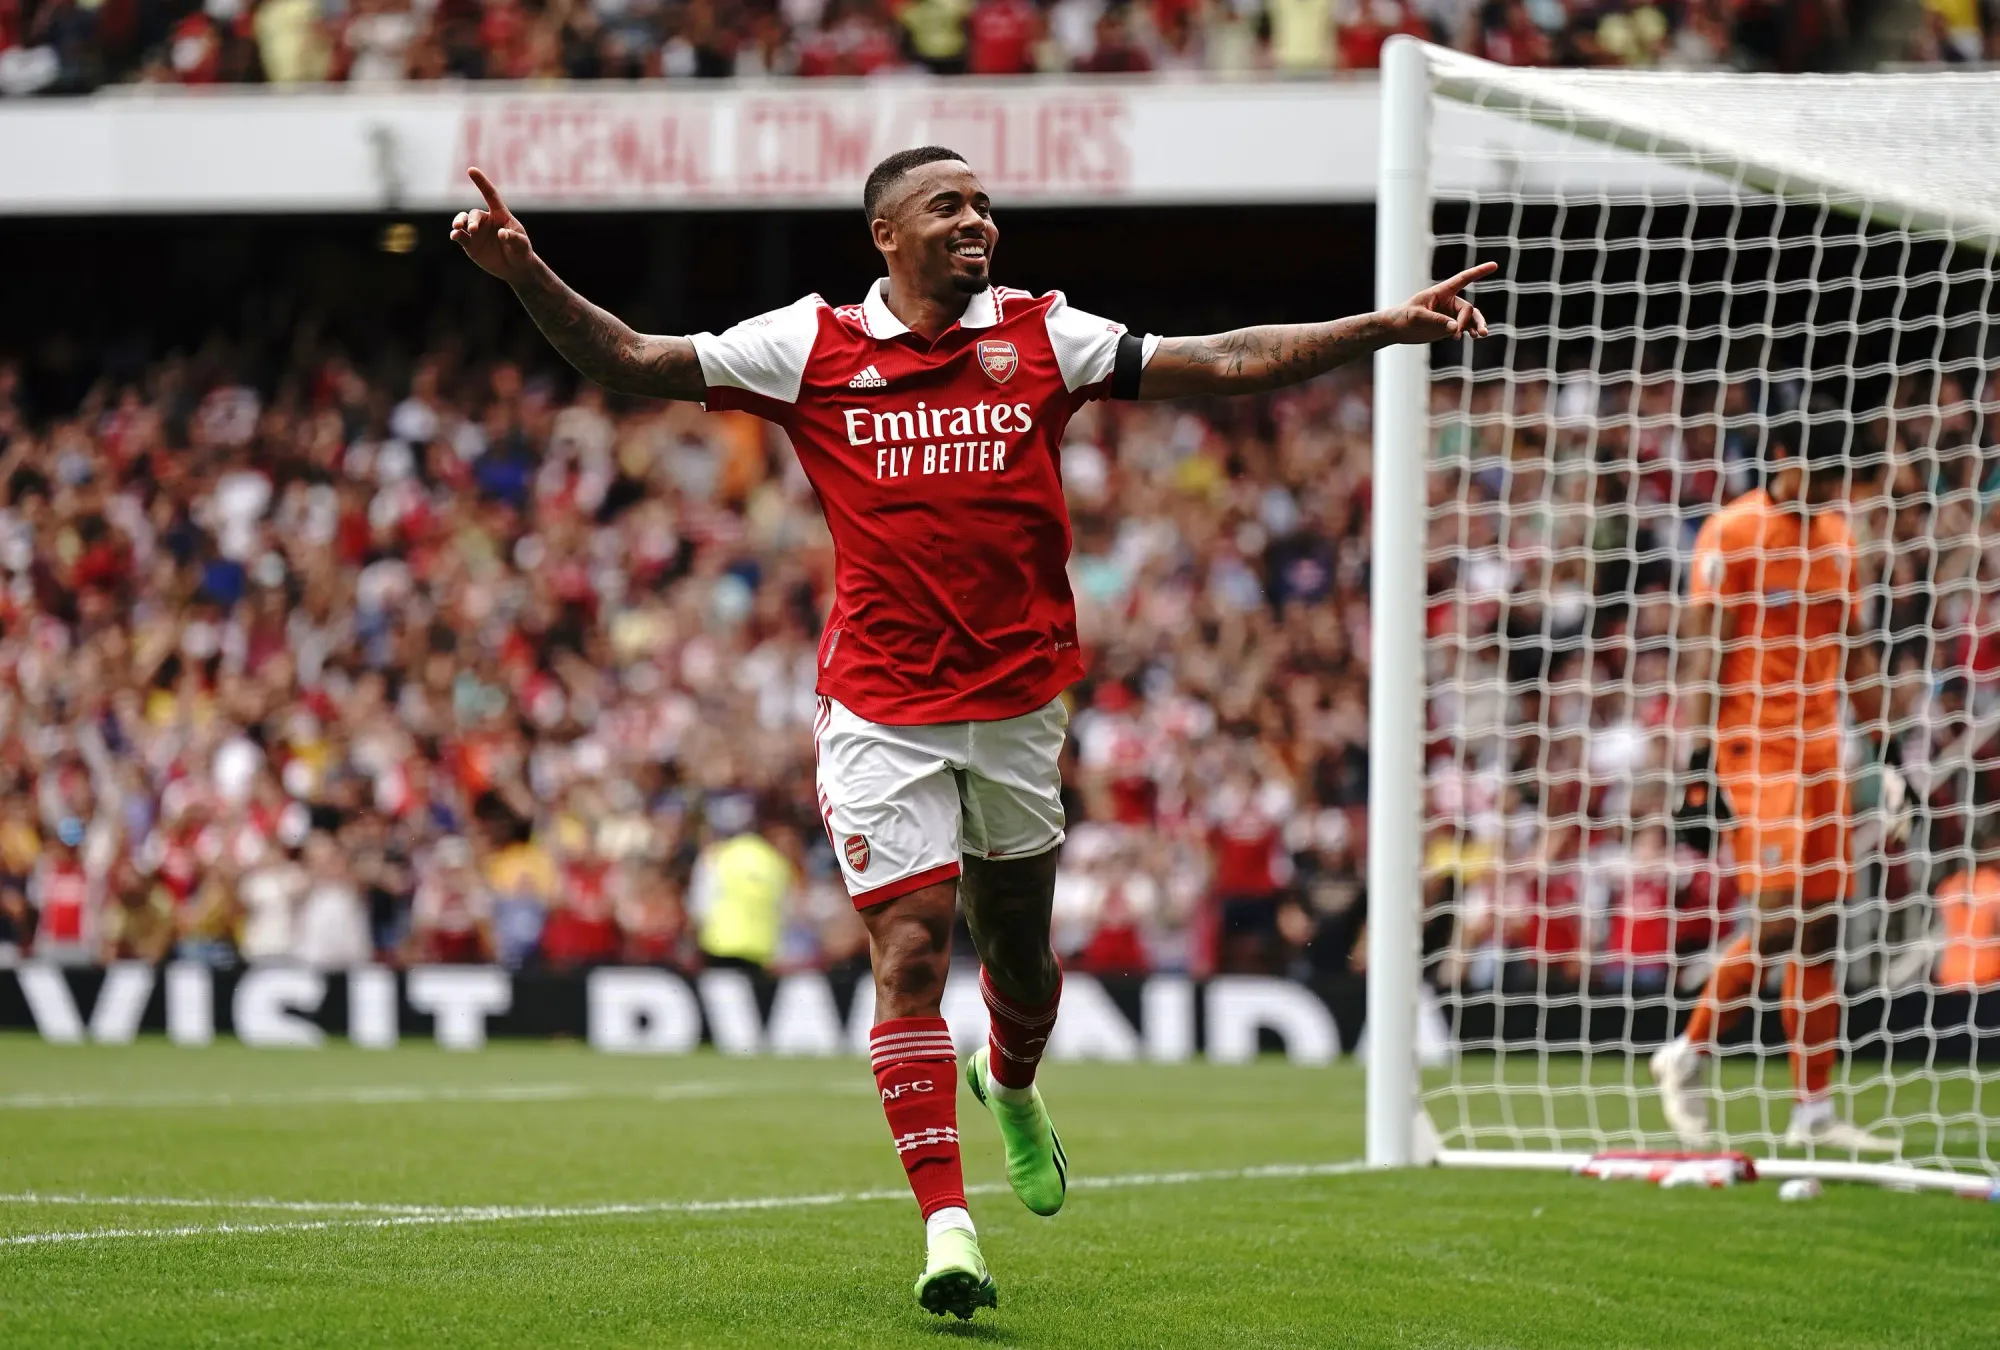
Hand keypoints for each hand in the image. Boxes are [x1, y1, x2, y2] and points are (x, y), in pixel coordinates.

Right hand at [450, 167, 533, 282]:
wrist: (516, 269)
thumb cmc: (522, 252)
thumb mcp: (522, 245)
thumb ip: (514, 238)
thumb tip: (502, 234)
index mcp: (500, 215)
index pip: (490, 195)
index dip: (481, 182)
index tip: (471, 170)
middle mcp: (486, 221)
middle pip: (474, 214)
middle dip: (472, 220)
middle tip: (473, 229)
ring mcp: (477, 233)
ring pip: (463, 221)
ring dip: (459, 222)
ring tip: (458, 228)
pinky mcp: (470, 244)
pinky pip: (460, 236)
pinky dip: (456, 235)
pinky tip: (455, 236)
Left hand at [1383, 262, 1495, 343]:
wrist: (1396, 329)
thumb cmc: (1403, 317)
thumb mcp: (1417, 317)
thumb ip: (1437, 321)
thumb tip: (1456, 329)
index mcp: (1442, 292)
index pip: (1463, 279)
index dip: (1479, 272)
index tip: (1494, 265)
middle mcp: (1449, 301)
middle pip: (1468, 309)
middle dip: (1466, 321)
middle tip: (1457, 334)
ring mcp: (1450, 314)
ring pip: (1471, 318)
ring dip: (1477, 326)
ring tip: (1481, 335)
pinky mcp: (1449, 326)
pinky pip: (1466, 327)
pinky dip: (1471, 331)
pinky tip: (1473, 337)